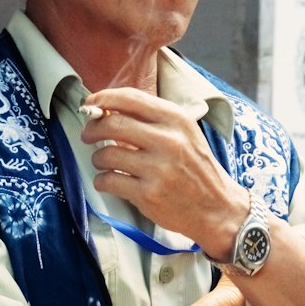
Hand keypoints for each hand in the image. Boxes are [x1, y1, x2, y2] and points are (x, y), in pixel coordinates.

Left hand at [79, 86, 248, 258]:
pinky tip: (109, 180)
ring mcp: (157, 169)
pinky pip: (109, 180)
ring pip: (106, 154)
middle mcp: (168, 141)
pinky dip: (102, 180)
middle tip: (88, 135)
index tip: (90, 105)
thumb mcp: (184, 133)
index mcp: (176, 120)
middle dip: (92, 129)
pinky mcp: (147, 194)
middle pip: (112, 124)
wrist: (216, 206)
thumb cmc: (195, 168)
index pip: (130, 98)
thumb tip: (109, 108)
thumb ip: (152, 119)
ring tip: (104, 162)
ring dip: (98, 158)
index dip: (102, 99)